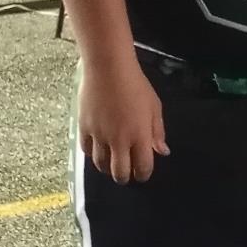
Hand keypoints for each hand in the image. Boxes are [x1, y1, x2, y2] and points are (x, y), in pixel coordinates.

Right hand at [79, 55, 168, 183]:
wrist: (108, 68)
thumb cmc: (135, 84)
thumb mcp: (154, 106)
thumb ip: (157, 132)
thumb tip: (162, 151)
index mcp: (139, 136)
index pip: (142, 167)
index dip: (143, 175)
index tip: (142, 174)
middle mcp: (119, 140)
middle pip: (119, 173)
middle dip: (124, 178)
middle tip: (126, 174)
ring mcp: (100, 135)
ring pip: (101, 165)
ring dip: (107, 168)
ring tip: (111, 164)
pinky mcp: (84, 127)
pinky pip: (86, 150)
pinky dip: (92, 154)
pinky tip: (97, 150)